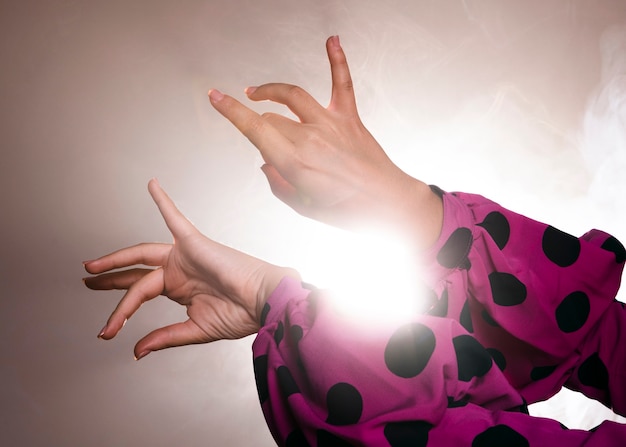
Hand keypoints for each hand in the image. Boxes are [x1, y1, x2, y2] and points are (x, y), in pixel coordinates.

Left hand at [83, 179, 298, 359]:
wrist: (264, 302)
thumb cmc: (241, 314)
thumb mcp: (195, 330)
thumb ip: (165, 337)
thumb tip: (137, 350)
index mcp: (180, 290)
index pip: (141, 295)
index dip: (120, 313)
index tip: (106, 332)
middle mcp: (178, 271)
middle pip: (135, 272)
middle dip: (110, 278)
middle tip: (87, 281)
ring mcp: (184, 256)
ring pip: (142, 254)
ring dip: (116, 258)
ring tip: (92, 266)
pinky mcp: (193, 242)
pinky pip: (175, 217)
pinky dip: (163, 201)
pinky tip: (152, 185)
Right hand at [209, 36, 441, 247]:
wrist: (387, 203)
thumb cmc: (349, 210)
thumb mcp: (302, 207)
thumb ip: (278, 184)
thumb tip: (266, 164)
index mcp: (295, 162)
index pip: (254, 128)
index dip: (230, 110)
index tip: (216, 97)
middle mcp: (310, 138)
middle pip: (270, 118)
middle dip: (260, 124)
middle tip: (261, 135)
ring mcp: (330, 124)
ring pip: (292, 95)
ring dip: (271, 91)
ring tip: (258, 92)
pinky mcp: (349, 118)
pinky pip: (341, 83)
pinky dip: (337, 60)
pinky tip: (332, 41)